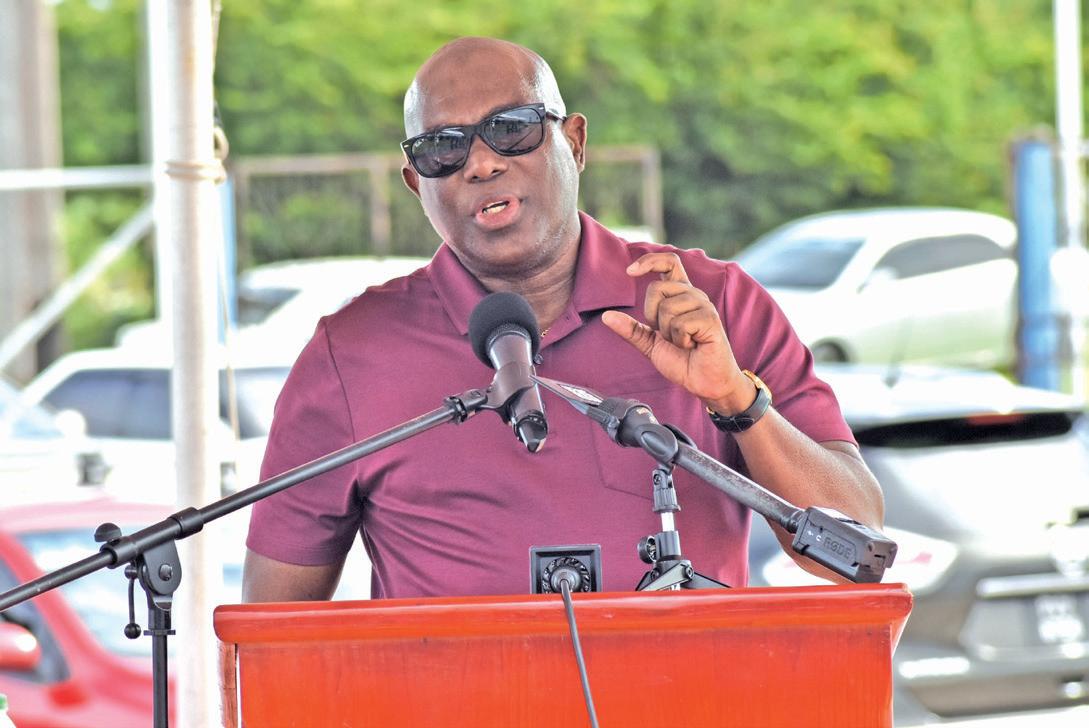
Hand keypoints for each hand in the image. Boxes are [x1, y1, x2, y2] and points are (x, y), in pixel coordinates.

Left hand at [601, 253, 754, 412]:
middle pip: (657, 287)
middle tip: (669, 335)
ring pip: (667, 308)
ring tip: (684, 342)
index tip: (629, 272)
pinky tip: (692, 346)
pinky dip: (680, 341)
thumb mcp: (650, 344)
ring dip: (668, 333)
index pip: (668, 262)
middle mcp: (693, 295)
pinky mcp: (710, 319)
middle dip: (652, 316)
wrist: (705, 383)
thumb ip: (631, 329)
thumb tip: (605, 316)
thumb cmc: (683, 361)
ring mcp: (704, 305)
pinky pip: (680, 324)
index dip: (648, 261)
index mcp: (680, 295)